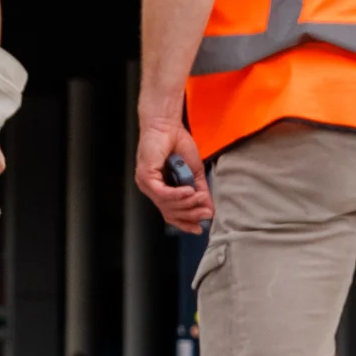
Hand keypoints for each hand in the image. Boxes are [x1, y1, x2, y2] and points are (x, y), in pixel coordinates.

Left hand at [135, 108, 211, 231]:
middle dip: (191, 214)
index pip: (170, 214)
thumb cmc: (178, 145)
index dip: (185, 223)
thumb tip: (210, 210)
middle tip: (206, 212)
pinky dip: (178, 195)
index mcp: (161, 190)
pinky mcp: (146, 176)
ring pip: (167, 205)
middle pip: (170, 213)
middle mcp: (151, 189)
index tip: (199, 229)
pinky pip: (163, 193)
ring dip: (187, 203)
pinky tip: (189, 191)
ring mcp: (146, 184)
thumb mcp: (195, 173)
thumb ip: (201, 191)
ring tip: (200, 197)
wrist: (168, 126)